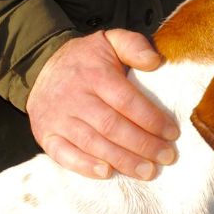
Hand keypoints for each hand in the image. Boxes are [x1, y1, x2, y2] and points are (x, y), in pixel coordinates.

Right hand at [27, 29, 177, 179]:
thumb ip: (134, 46)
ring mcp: (58, 118)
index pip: (127, 101)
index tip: (172, 134)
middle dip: (143, 145)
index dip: (151, 119)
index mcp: (95, 75)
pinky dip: (85, 166)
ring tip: (147, 171)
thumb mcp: (110, 41)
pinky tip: (107, 172)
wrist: (40, 66)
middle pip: (112, 126)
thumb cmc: (86, 59)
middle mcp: (75, 97)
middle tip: (166, 157)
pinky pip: (63, 155)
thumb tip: (155, 61)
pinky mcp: (46, 134)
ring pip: (92, 143)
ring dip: (122, 160)